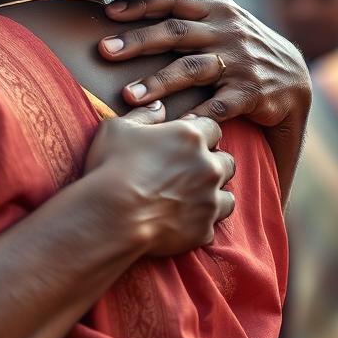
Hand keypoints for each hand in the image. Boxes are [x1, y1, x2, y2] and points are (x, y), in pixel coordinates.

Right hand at [83, 103, 235, 256]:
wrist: (110, 215)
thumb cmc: (111, 167)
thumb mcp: (118, 129)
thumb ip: (144, 115)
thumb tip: (159, 107)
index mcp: (191, 137)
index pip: (213, 128)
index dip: (200, 136)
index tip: (184, 145)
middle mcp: (208, 167)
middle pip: (226, 162)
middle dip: (212, 165)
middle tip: (188, 173)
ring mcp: (209, 201)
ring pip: (227, 197)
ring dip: (213, 196)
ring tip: (190, 201)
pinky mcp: (203, 230)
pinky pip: (211, 226)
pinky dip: (199, 225)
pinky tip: (179, 224)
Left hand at [98, 0, 310, 126]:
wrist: (293, 79)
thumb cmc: (239, 46)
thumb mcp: (218, 16)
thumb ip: (183, 5)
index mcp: (214, 7)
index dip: (140, 2)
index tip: (108, 11)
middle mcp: (226, 29)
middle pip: (175, 31)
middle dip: (137, 40)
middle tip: (104, 50)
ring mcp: (239, 60)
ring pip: (192, 68)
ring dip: (158, 83)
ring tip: (129, 97)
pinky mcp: (250, 91)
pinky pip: (218, 106)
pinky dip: (195, 116)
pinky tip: (172, 125)